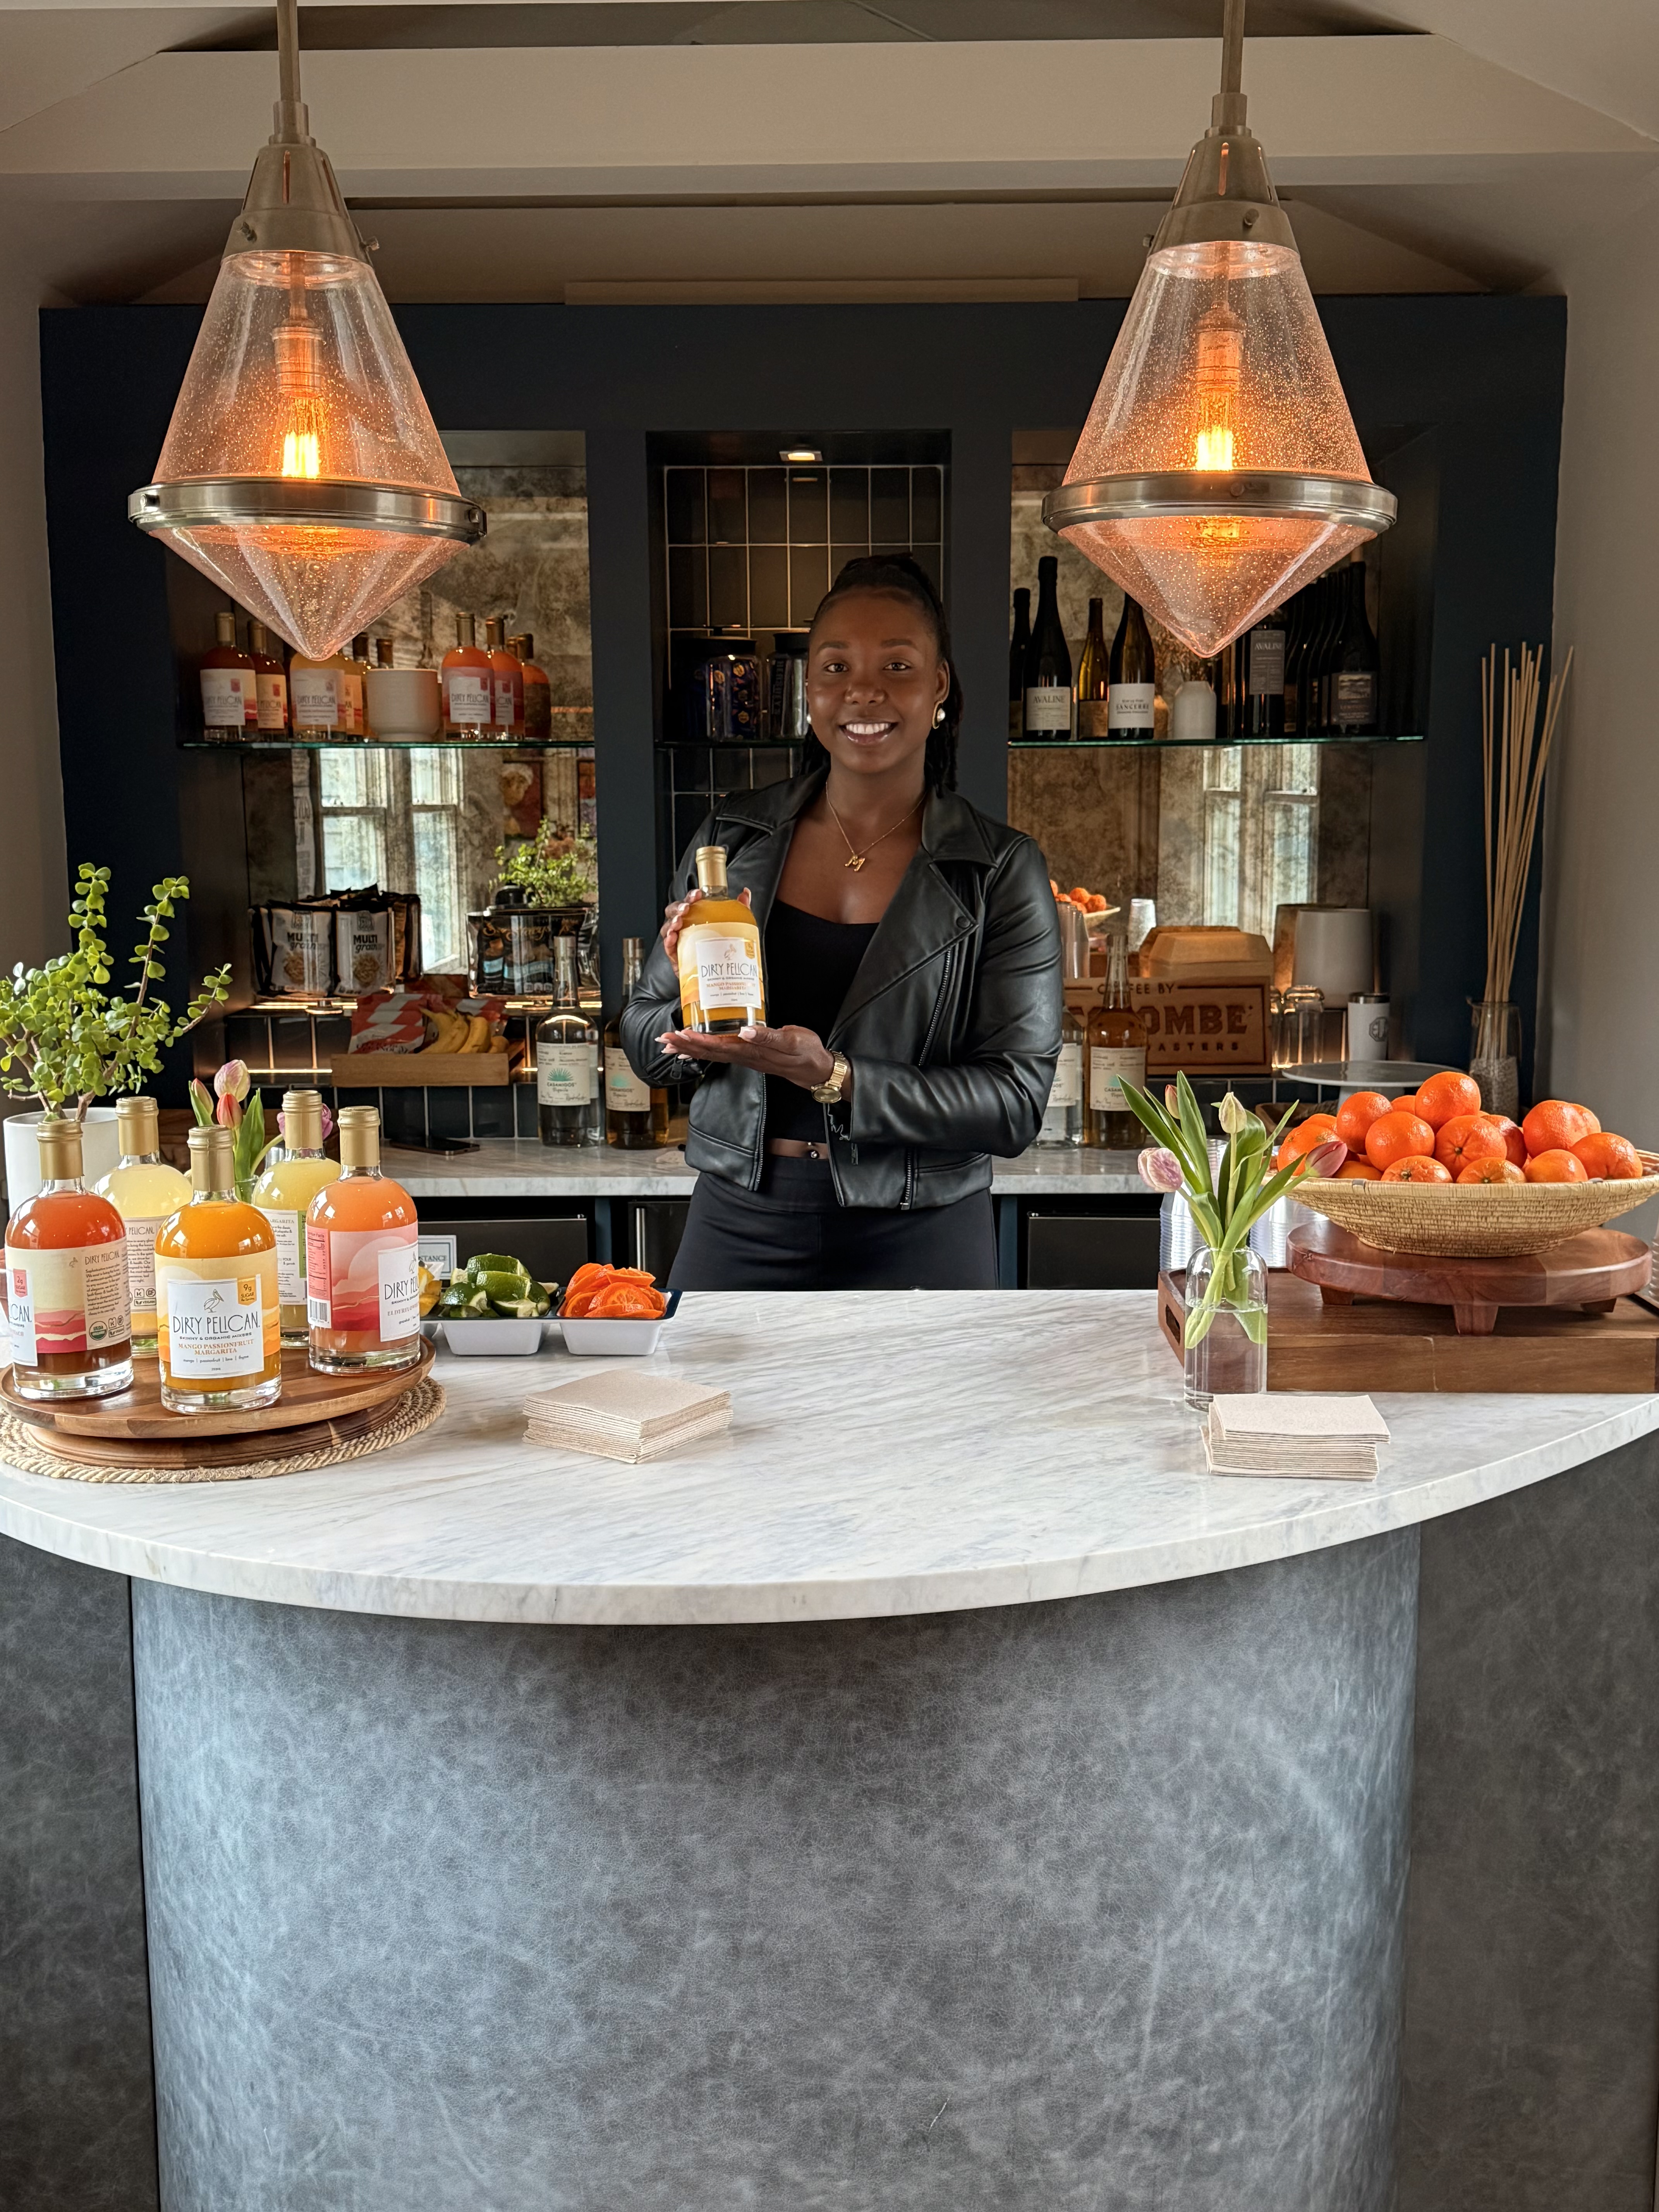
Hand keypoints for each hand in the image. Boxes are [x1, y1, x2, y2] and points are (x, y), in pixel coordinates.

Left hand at [653, 1021, 837, 1090]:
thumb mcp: (791, 1041)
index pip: (718, 1046)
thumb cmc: (805, 1052)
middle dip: (685, 1045)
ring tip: (669, 1046)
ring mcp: (745, 1058)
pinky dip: (703, 1053)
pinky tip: (692, 1053)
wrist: (815, 1069)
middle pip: (709, 1052)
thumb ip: (767, 1037)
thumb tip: (745, 1031)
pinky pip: (720, 1055)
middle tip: (663, 1040)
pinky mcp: (748, 1056)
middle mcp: (744, 1056)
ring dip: (690, 1050)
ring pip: (712, 1055)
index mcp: (751, 1051)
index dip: (697, 1041)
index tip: (679, 1035)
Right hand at [659, 884, 751, 962]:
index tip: (698, 894)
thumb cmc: (723, 948)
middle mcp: (686, 928)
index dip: (691, 896)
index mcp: (696, 918)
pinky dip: (668, 941)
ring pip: (668, 928)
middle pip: (674, 912)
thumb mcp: (734, 926)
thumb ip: (739, 909)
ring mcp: (680, 942)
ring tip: (679, 922)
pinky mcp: (677, 957)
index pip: (689, 903)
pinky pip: (668, 947)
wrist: (721, 974)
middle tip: (686, 908)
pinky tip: (672, 938)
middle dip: (678, 907)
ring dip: (671, 923)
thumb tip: (745, 894)